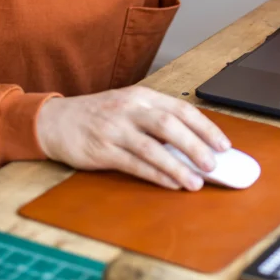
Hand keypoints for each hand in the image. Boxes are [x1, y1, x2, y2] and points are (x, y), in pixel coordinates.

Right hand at [35, 86, 231, 190]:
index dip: (205, 127)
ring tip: (196, 181)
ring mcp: (115, 128)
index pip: (181, 109)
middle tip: (215, 165)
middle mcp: (130, 108)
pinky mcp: (102, 150)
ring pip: (153, 147)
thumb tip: (195, 145)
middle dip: (196, 146)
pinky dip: (156, 175)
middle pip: (170, 125)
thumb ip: (157, 121)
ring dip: (178, 166)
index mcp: (143, 96)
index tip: (224, 144)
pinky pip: (134, 164)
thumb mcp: (129, 107)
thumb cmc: (99, 115)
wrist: (55, 120)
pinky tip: (171, 183)